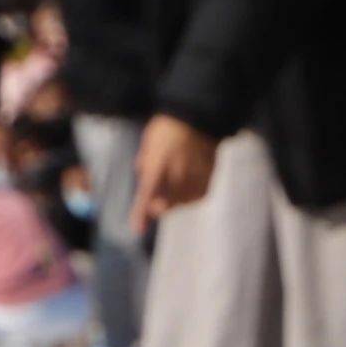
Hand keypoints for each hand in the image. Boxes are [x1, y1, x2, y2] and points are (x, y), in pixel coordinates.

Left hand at [129, 113, 213, 229]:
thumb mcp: (149, 141)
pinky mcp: (208, 181)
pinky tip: (187, 180)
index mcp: (160, 164)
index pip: (148, 194)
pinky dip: (189, 194)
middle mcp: (179, 175)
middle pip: (164, 205)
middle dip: (156, 205)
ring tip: (174, 178)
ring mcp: (195, 179)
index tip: (137, 229)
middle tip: (154, 197)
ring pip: (180, 203)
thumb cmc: (168, 127)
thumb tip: (143, 174)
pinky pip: (195, 197)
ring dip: (173, 199)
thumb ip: (145, 161)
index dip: (141, 212)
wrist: (198, 117)